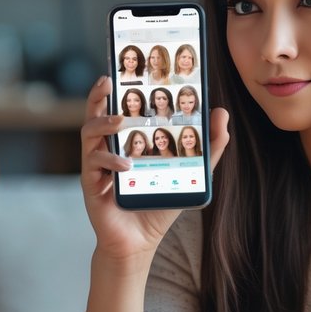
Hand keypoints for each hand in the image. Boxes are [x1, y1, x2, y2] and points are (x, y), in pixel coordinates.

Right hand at [79, 77, 229, 262]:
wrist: (139, 242)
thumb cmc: (158, 203)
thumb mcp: (189, 171)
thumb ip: (207, 146)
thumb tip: (221, 113)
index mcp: (126, 140)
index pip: (119, 107)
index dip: (117, 87)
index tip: (122, 69)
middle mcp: (107, 148)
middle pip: (96, 112)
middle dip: (99, 95)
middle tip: (109, 81)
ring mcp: (96, 165)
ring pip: (89, 132)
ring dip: (104, 124)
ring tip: (121, 122)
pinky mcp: (91, 184)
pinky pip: (93, 164)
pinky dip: (110, 162)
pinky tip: (126, 166)